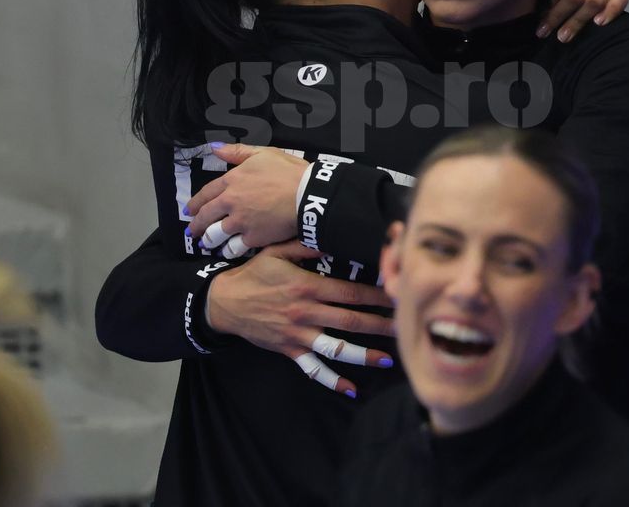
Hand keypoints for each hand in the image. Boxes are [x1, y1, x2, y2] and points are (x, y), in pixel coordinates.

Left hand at [186, 144, 308, 257]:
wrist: (307, 195)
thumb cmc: (289, 172)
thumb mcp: (264, 153)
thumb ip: (238, 152)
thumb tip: (215, 148)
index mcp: (232, 180)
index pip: (206, 193)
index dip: (196, 203)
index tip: (190, 210)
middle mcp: (230, 202)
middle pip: (206, 216)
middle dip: (196, 225)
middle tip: (192, 231)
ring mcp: (239, 222)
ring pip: (215, 234)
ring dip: (208, 240)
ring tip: (206, 244)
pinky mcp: (252, 238)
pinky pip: (234, 247)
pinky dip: (228, 250)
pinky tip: (226, 252)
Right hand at [206, 242, 394, 396]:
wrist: (225, 301)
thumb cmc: (254, 273)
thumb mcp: (277, 251)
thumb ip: (306, 247)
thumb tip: (332, 239)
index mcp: (307, 286)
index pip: (350, 292)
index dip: (375, 294)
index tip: (395, 295)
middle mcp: (306, 312)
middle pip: (350, 321)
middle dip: (379, 325)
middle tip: (403, 327)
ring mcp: (298, 334)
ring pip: (336, 348)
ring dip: (363, 355)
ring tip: (386, 360)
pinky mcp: (289, 350)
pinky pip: (313, 369)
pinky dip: (331, 381)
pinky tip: (350, 389)